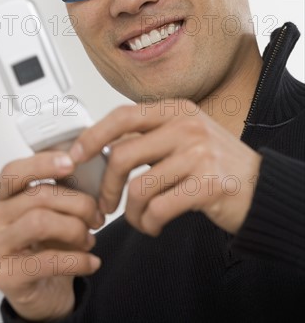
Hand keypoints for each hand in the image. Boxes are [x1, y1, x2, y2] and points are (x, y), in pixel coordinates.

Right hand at [0, 151, 103, 320]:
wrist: (46, 289)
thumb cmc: (49, 241)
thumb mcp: (55, 209)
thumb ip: (61, 186)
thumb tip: (83, 162)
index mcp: (0, 195)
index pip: (13, 171)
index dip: (42, 164)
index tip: (71, 162)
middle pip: (37, 196)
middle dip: (77, 203)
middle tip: (97, 216)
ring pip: (40, 222)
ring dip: (75, 229)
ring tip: (90, 239)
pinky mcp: (7, 277)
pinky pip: (48, 261)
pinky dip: (78, 260)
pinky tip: (92, 261)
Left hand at [69, 102, 261, 235]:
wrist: (261, 187)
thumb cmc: (216, 163)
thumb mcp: (185, 137)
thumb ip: (150, 137)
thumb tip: (102, 148)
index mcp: (176, 110)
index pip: (123, 116)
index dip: (93, 137)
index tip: (75, 157)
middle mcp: (186, 127)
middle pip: (123, 155)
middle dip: (105, 187)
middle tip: (104, 205)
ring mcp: (198, 154)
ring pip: (139, 188)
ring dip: (132, 214)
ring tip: (141, 220)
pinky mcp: (207, 184)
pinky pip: (159, 209)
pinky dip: (149, 224)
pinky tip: (155, 226)